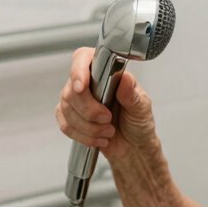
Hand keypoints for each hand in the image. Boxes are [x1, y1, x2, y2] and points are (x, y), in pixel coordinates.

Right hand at [54, 47, 158, 162]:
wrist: (134, 147)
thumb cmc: (138, 123)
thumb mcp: (142, 108)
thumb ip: (132, 94)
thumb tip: (125, 78)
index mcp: (107, 72)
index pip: (83, 59)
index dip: (78, 71)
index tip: (82, 87)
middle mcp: (89, 83)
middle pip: (71, 89)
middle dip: (89, 110)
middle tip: (107, 118)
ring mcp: (78, 101)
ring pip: (66, 109)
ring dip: (88, 126)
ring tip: (108, 131)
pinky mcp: (72, 118)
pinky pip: (65, 125)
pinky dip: (82, 135)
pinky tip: (97, 138)